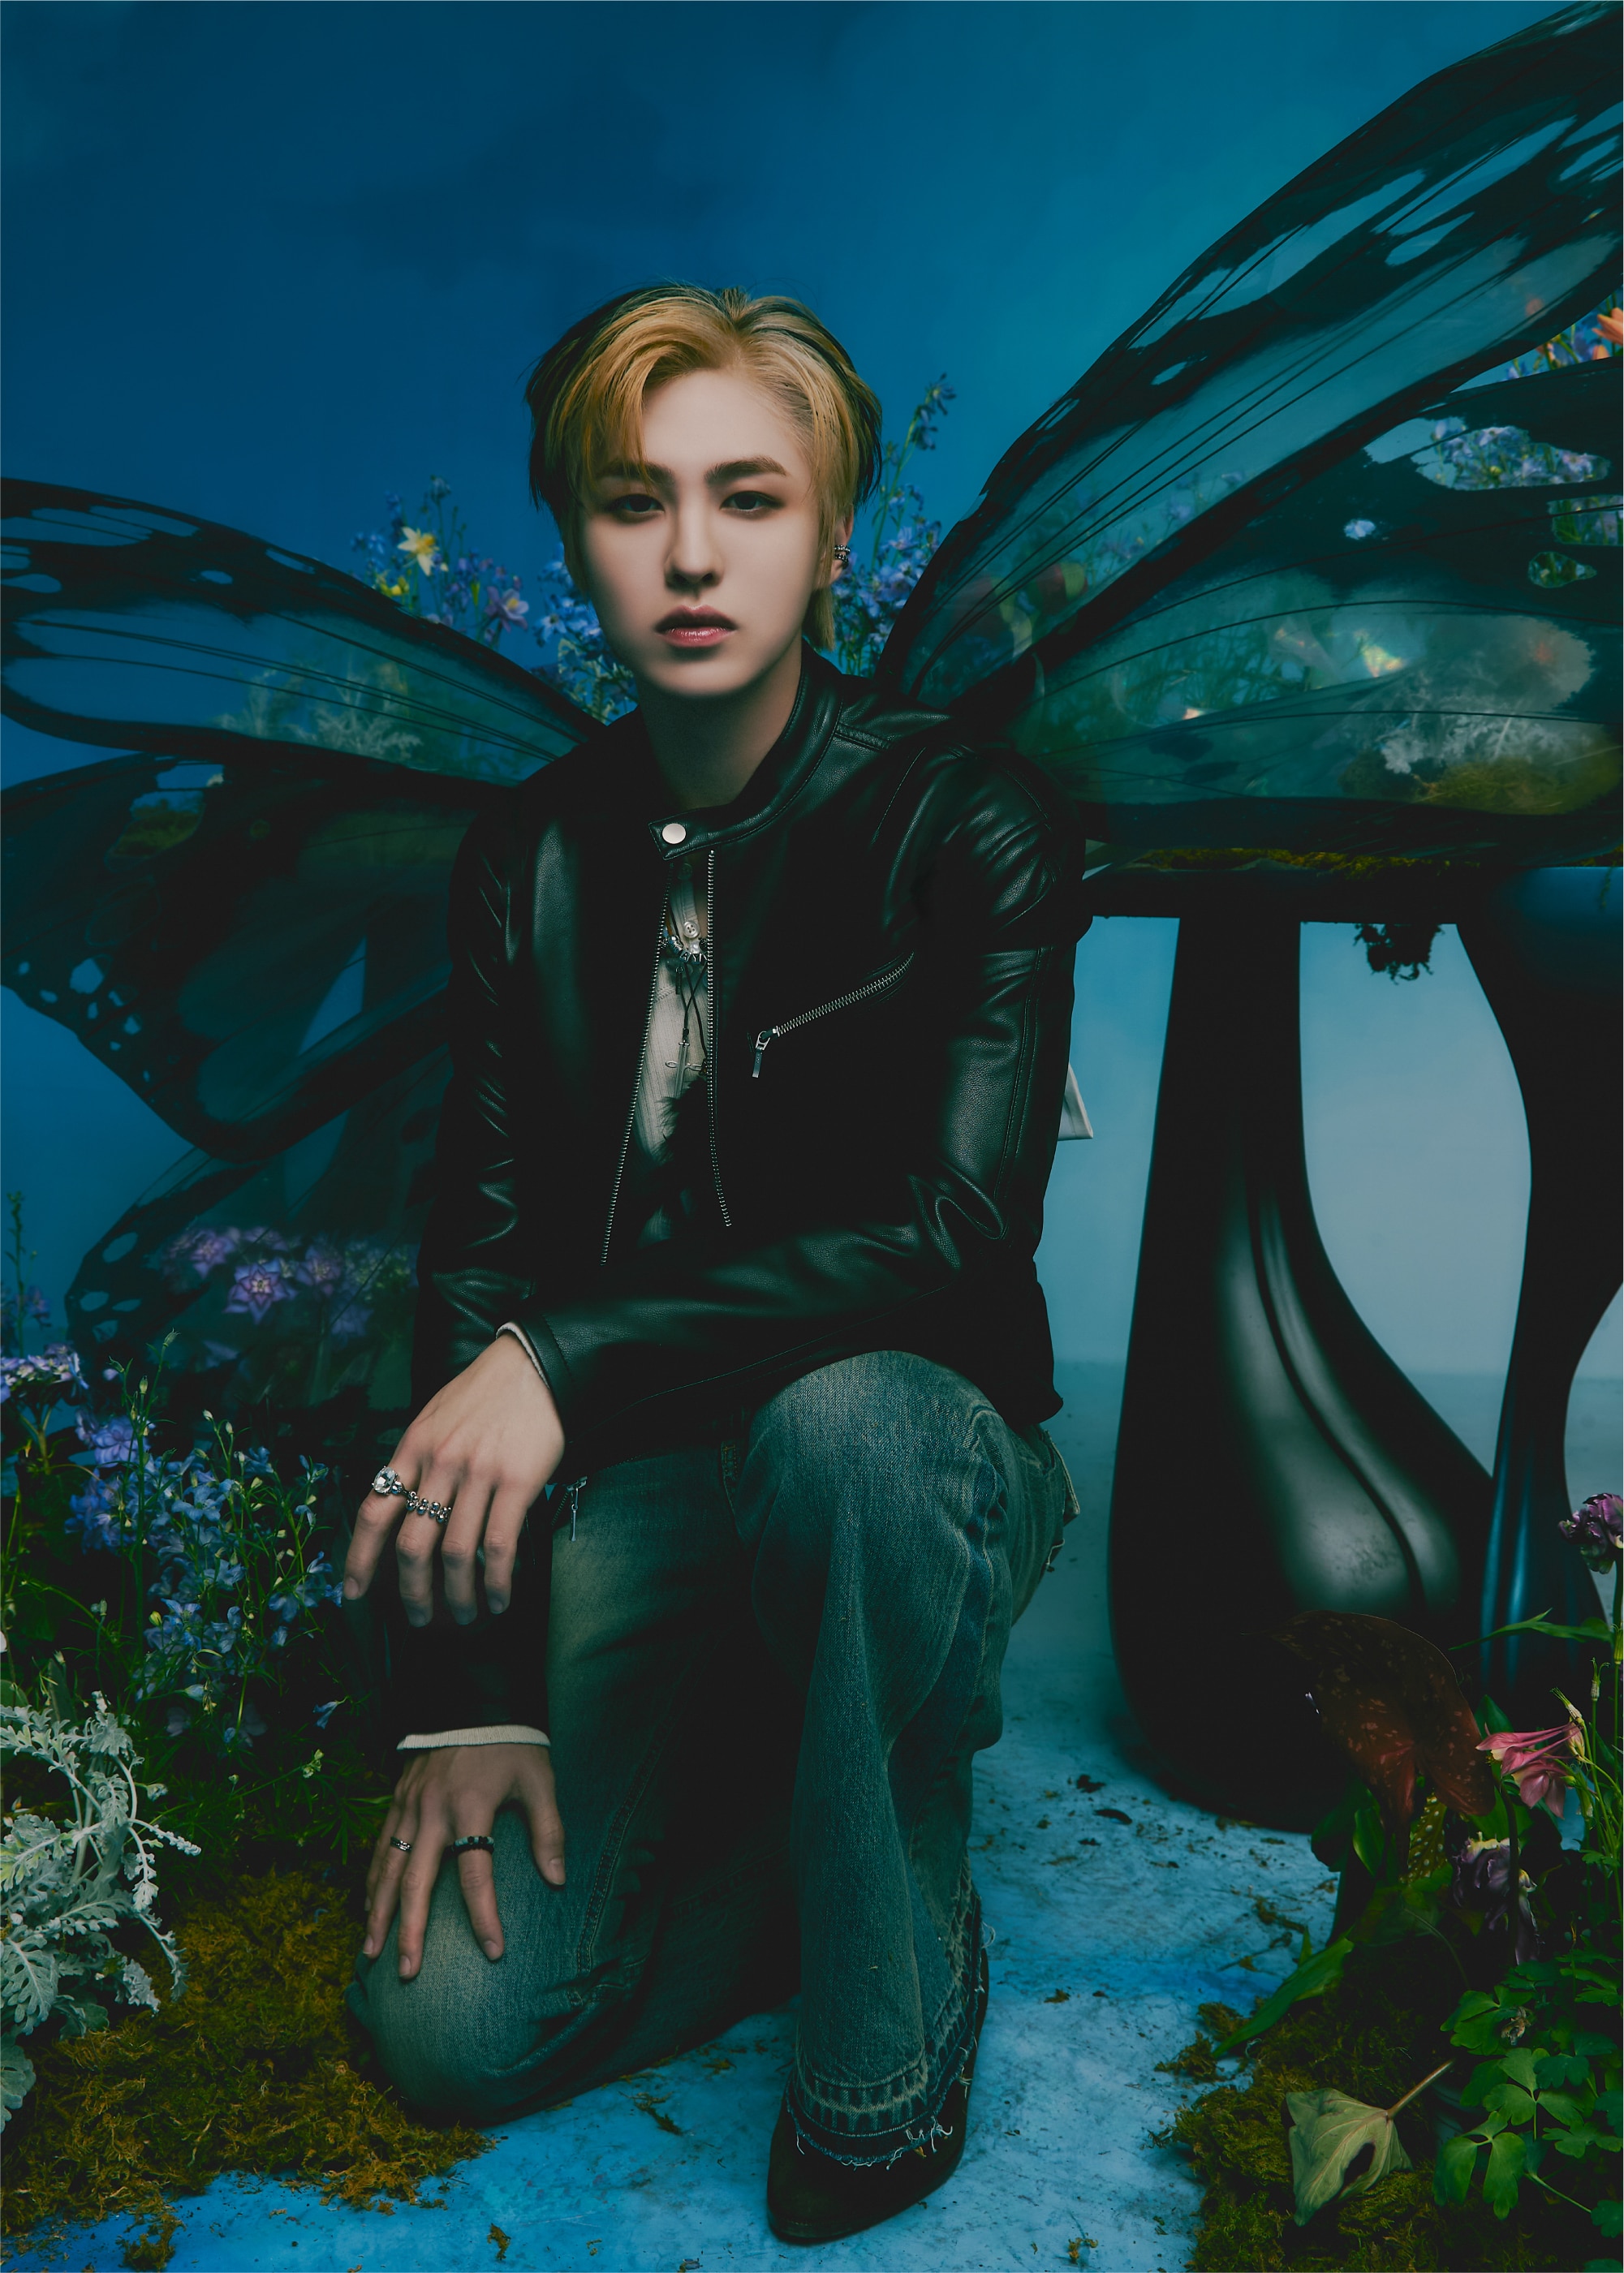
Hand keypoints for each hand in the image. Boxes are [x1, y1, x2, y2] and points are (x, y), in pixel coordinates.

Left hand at [343, 1335, 564, 1624]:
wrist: (533, 1366)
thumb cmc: (485, 1394)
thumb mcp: (434, 1417)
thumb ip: (418, 1459)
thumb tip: (403, 1506)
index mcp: (412, 1448)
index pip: (373, 1512)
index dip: (358, 1559)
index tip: (352, 1594)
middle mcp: (439, 1464)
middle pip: (412, 1545)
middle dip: (411, 1592)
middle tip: (417, 1618)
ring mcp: (477, 1474)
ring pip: (457, 1553)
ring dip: (458, 1595)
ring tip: (464, 1614)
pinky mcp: (515, 1481)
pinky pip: (499, 1545)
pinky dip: (498, 1581)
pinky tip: (500, 1598)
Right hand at [363, 1743, 564, 1978]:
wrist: (473, 1698)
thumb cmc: (511, 1743)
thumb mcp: (539, 1780)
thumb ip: (549, 1830)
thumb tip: (557, 1880)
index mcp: (471, 1807)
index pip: (477, 1873)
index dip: (485, 1915)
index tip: (494, 1952)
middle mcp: (433, 1812)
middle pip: (417, 1882)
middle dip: (411, 1931)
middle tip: (407, 1973)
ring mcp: (409, 1806)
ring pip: (387, 1868)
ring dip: (379, 1913)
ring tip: (372, 1951)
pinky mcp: (396, 1799)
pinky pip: (379, 1846)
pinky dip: (371, 1879)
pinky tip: (368, 1906)